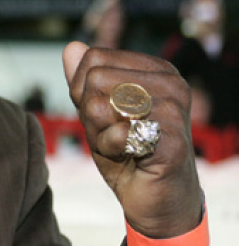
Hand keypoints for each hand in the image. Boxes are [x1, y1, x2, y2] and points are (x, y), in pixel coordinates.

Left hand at [62, 42, 201, 237]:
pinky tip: (129, 157)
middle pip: (94, 78)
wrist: (156, 198)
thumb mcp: (96, 111)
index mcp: (156, 69)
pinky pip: (115, 133)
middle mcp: (170, 83)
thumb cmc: (127, 150)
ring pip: (99, 104)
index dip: (83, 89)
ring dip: (99, 132)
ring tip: (122, 144)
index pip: (94, 57)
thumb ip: (82, 80)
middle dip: (90, 112)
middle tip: (112, 132)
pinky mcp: (171, 139)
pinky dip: (109, 148)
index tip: (105, 113)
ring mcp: (174, 110)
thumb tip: (71, 46)